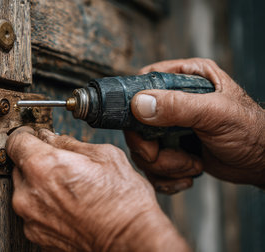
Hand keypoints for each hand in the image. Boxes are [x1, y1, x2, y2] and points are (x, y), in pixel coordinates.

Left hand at [6, 127, 188, 250]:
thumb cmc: (124, 203)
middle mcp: (29, 193)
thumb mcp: (104, 156)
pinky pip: (32, 212)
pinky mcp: (36, 235)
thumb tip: (53, 138)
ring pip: (25, 190)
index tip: (33, 135)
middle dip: (36, 161)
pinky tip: (68, 206)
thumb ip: (69, 143)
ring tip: (69, 189)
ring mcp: (30, 217)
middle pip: (19, 166)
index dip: (26, 134)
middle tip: (60, 164)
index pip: (16, 141)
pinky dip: (44, 206)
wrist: (131, 242)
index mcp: (42, 166)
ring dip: (39, 185)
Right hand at [124, 58, 264, 193]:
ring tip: (191, 166)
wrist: (261, 163)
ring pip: (142, 147)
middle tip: (167, 158)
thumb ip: (178, 106)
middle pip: (136, 122)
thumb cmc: (251, 132)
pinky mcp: (170, 148)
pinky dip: (165, 176)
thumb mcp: (216, 114)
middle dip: (150, 148)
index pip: (144, 82)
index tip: (142, 128)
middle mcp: (174, 99)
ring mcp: (170, 126)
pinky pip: (151, 164)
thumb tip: (140, 104)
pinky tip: (188, 175)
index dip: (136, 105)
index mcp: (186, 77)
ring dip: (163, 165)